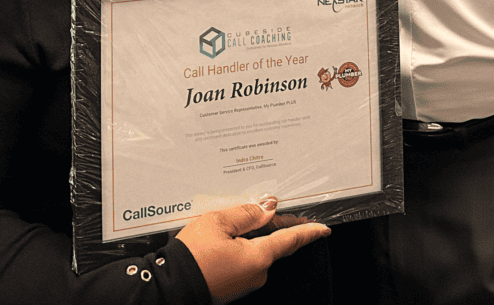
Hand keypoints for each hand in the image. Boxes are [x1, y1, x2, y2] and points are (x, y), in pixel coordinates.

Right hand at [176, 198, 329, 304]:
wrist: (170, 287)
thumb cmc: (193, 256)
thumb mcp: (219, 222)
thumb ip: (247, 213)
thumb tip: (268, 208)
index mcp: (258, 256)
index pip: (291, 240)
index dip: (309, 231)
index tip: (323, 228)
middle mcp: (257, 273)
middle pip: (273, 242)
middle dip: (272, 224)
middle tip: (266, 207)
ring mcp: (246, 282)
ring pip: (257, 251)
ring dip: (252, 235)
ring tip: (232, 221)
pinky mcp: (235, 287)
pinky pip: (245, 261)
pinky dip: (242, 247)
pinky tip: (227, 239)